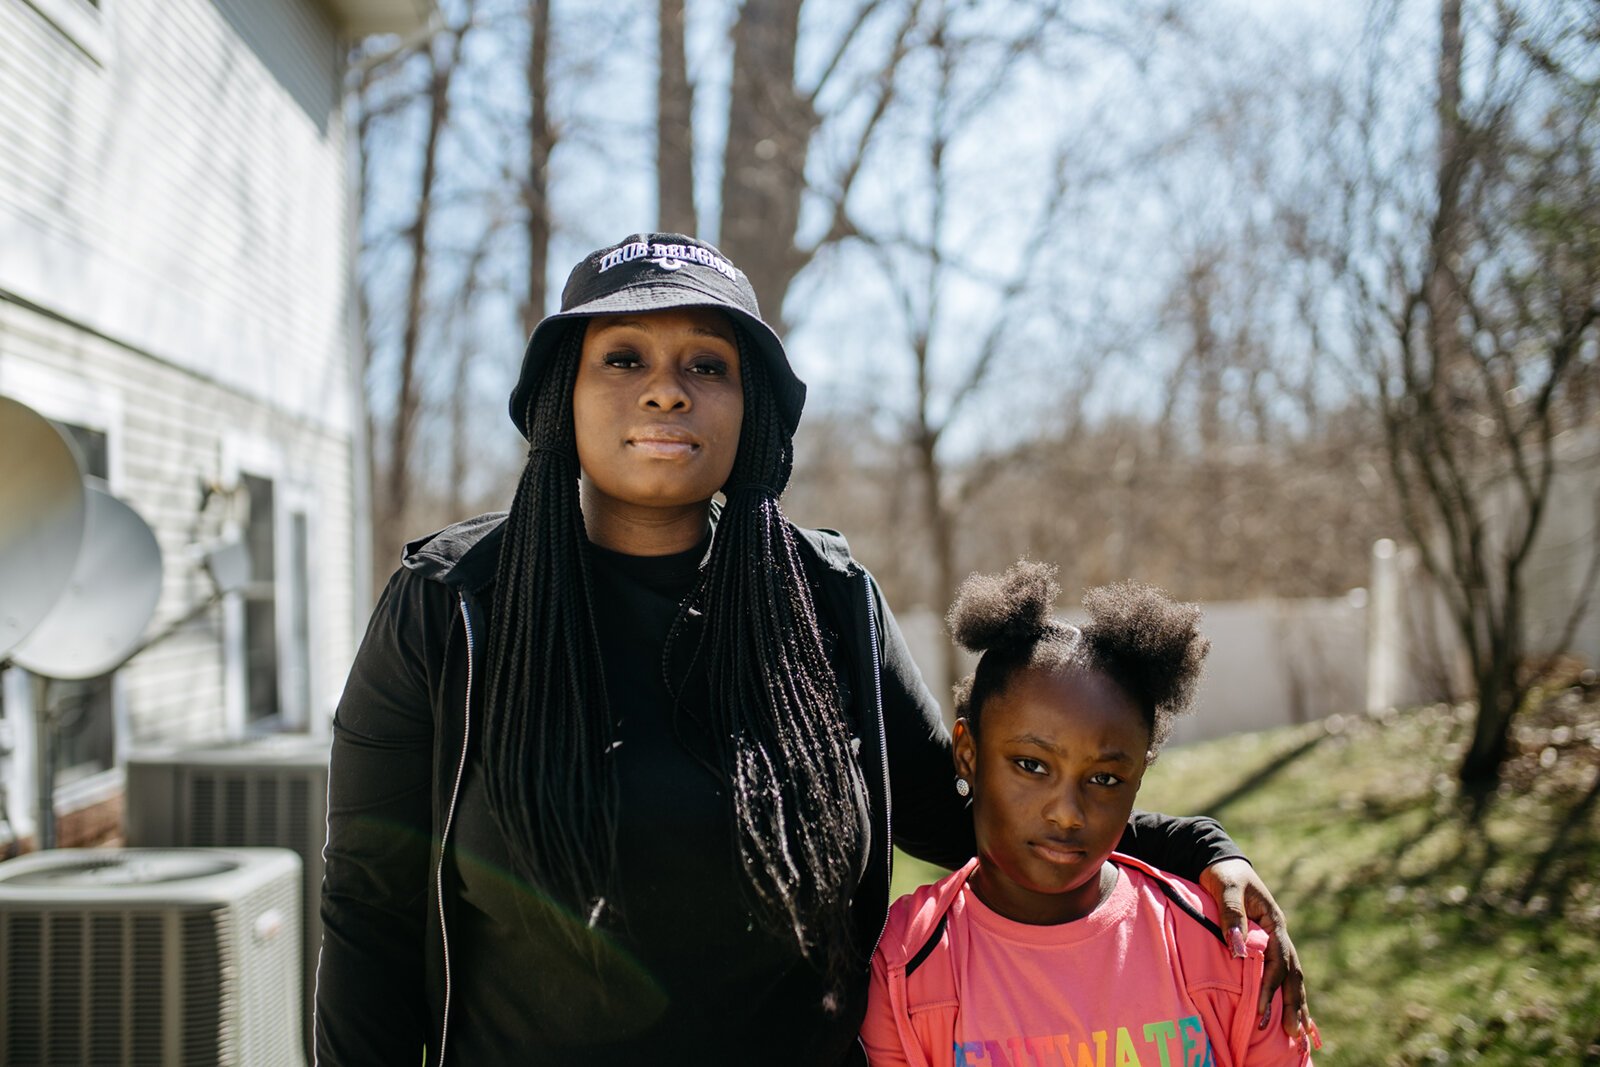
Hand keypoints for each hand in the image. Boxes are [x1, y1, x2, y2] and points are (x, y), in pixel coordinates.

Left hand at [1198, 858, 1320, 1052]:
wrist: (1222, 863)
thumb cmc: (1223, 875)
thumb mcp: (1226, 888)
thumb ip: (1232, 914)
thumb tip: (1239, 949)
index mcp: (1274, 922)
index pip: (1278, 961)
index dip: (1271, 987)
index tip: (1262, 1012)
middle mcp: (1280, 934)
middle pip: (1292, 974)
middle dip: (1292, 1005)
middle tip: (1292, 1034)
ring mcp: (1277, 940)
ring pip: (1291, 977)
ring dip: (1294, 1005)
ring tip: (1298, 1035)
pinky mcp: (1268, 946)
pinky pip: (1281, 974)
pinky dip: (1287, 994)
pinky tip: (1291, 1014)